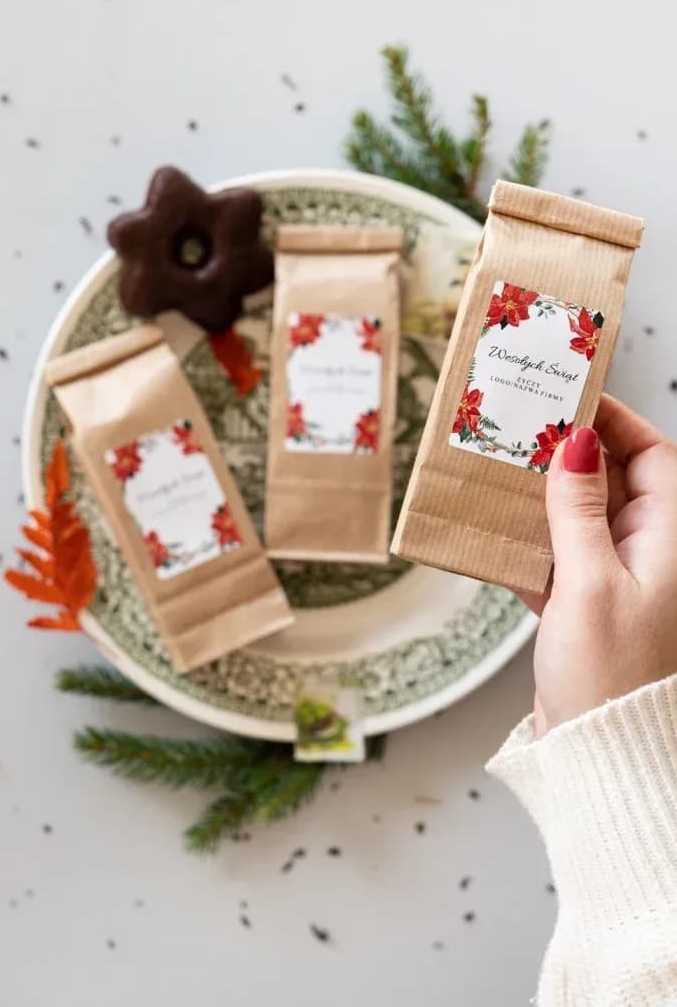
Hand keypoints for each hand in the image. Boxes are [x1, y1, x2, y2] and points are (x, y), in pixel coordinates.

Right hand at [520, 394, 676, 736]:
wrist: (599, 752)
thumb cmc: (609, 674)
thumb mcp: (589, 582)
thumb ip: (578, 509)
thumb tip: (575, 441)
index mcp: (667, 540)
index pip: (652, 457)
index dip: (616, 422)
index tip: (572, 398)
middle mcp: (646, 553)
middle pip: (611, 481)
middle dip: (570, 453)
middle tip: (524, 430)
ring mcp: (613, 578)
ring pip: (578, 516)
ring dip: (542, 497)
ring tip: (500, 472)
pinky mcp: (583, 605)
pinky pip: (556, 555)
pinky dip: (528, 542)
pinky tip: (492, 535)